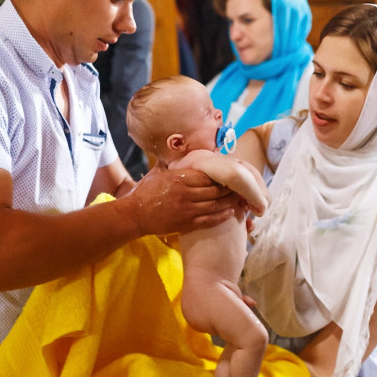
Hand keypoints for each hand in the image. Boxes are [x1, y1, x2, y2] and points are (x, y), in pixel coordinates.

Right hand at [125, 166, 239, 235]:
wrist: (134, 215)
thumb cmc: (144, 192)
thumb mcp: (157, 173)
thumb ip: (171, 164)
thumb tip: (180, 152)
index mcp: (179, 178)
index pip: (207, 176)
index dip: (221, 176)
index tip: (231, 174)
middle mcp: (185, 193)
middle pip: (215, 190)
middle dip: (230, 189)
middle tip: (242, 187)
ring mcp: (186, 210)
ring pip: (214, 205)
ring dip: (230, 202)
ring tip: (240, 199)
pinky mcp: (186, 224)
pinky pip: (208, 220)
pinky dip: (221, 216)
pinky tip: (230, 212)